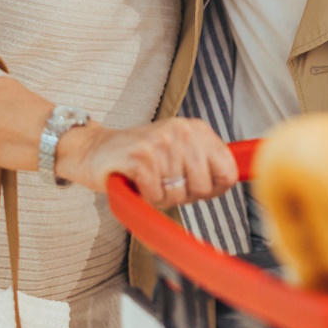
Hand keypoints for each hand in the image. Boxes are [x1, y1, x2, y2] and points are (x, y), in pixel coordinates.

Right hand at [53, 117, 238, 209]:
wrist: (95, 150)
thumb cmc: (140, 158)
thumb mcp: (179, 153)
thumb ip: (206, 165)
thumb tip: (232, 181)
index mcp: (197, 130)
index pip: (228, 171)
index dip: (213, 189)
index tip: (194, 187)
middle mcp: (182, 132)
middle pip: (203, 187)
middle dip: (183, 195)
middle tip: (163, 182)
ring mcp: (161, 143)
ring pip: (177, 195)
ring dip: (160, 197)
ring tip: (148, 180)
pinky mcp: (140, 158)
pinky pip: (156, 196)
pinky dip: (145, 197)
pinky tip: (136, 182)